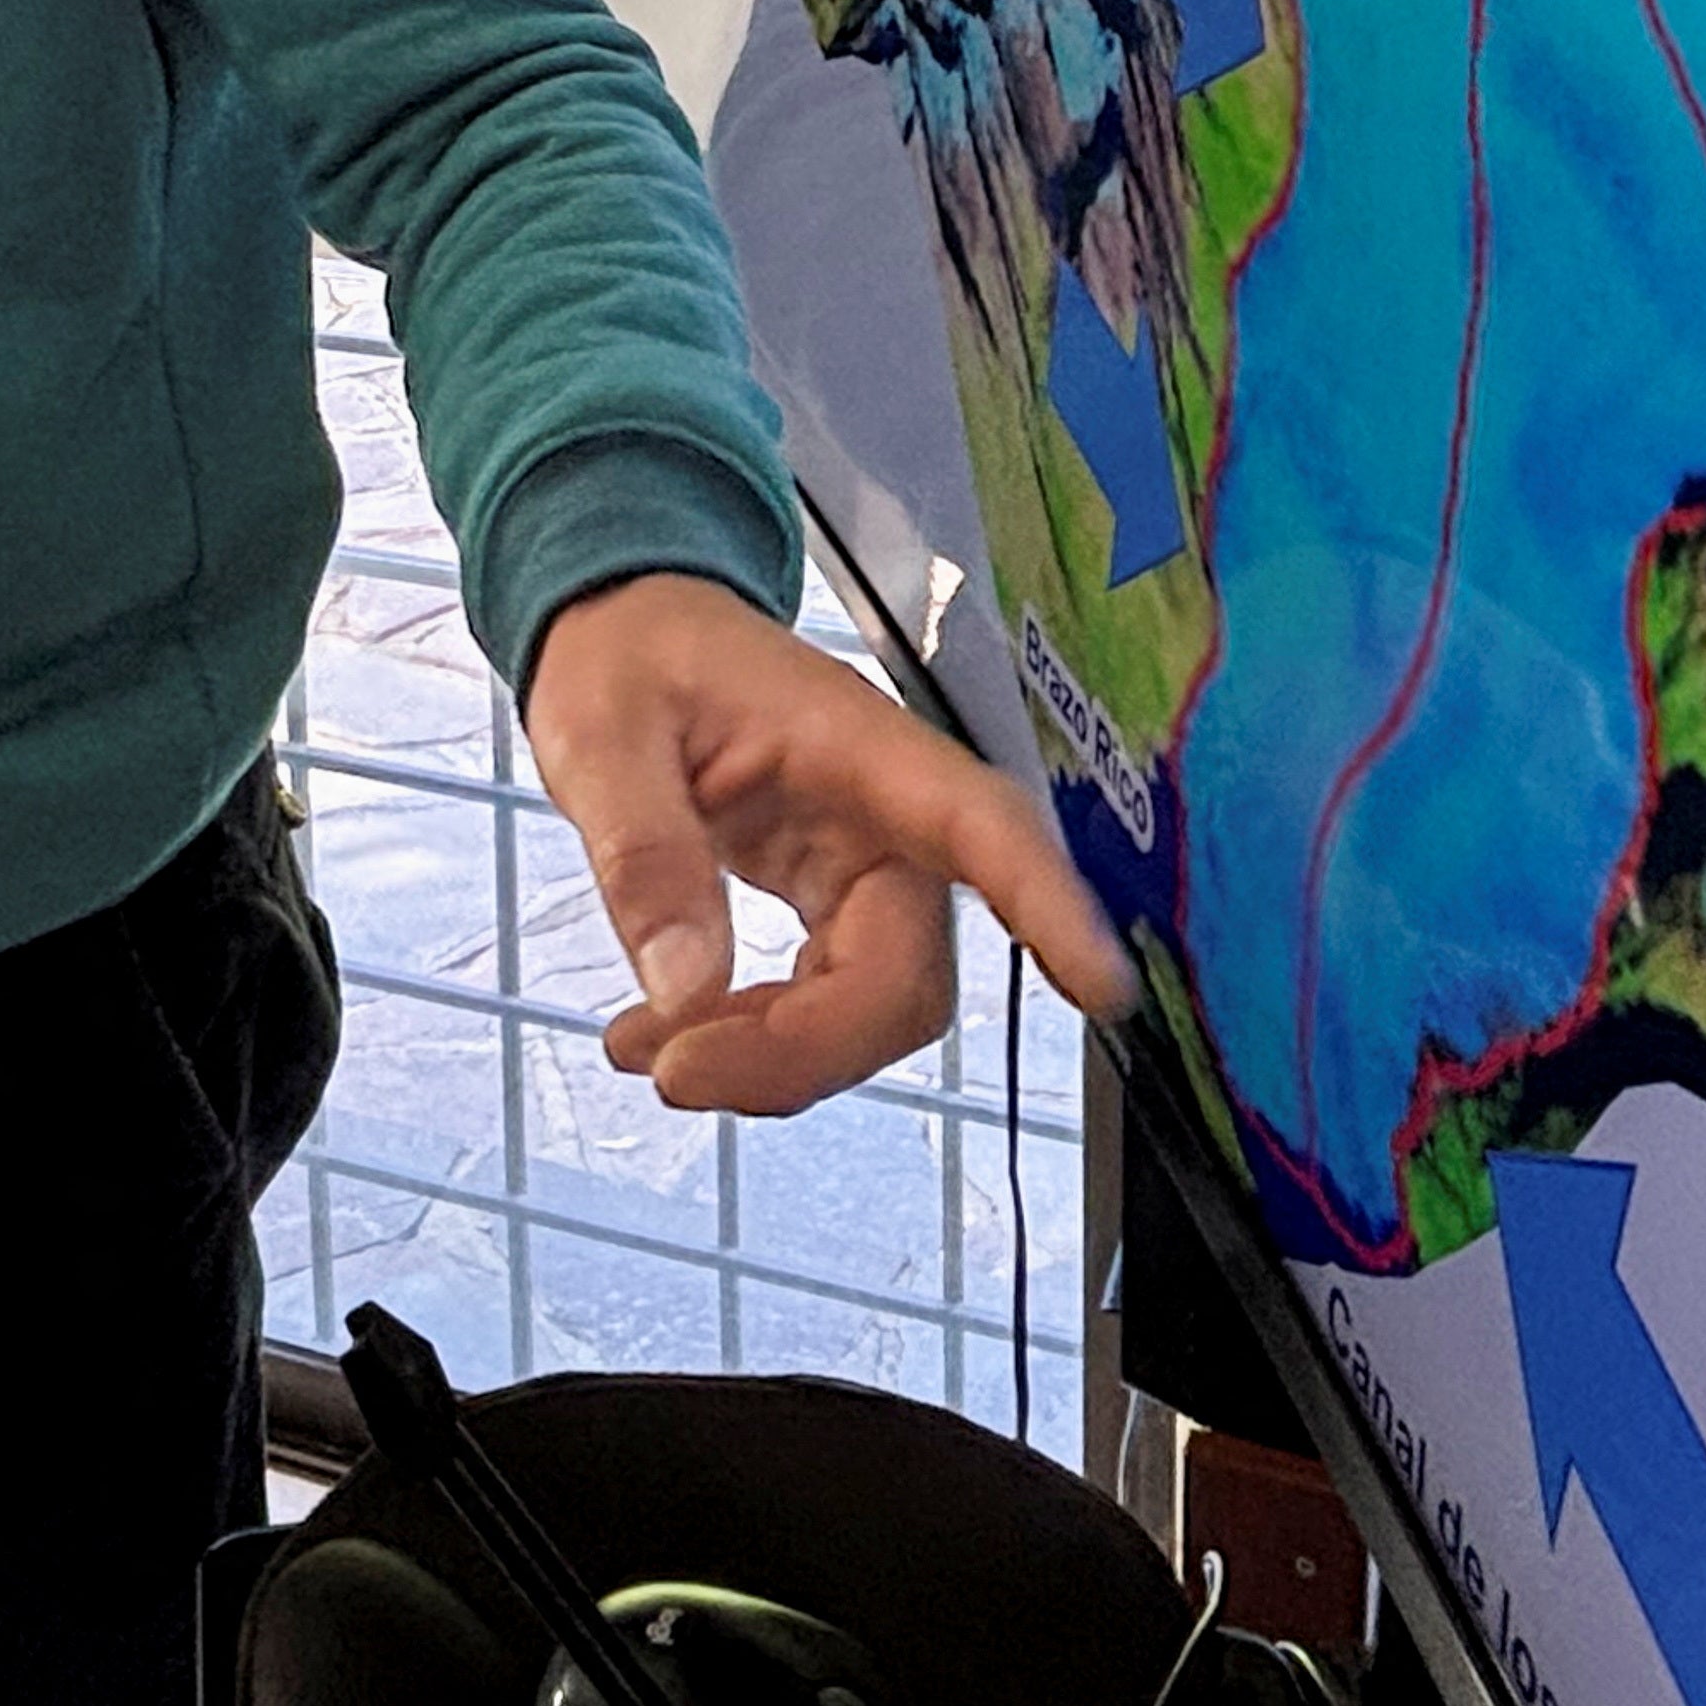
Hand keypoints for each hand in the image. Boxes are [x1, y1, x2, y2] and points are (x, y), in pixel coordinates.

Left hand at [522, 574, 1135, 1117]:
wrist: (625, 632)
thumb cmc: (630, 658)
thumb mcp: (602, 736)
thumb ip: (644, 856)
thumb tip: (686, 993)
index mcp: (861, 749)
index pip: (983, 827)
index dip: (1048, 906)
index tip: (1103, 988)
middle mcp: (888, 819)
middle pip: (907, 972)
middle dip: (806, 1049)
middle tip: (674, 1073)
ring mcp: (866, 869)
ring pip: (873, 1006)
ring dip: (775, 1058)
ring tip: (646, 1053)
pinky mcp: (833, 907)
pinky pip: (826, 1004)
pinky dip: (755, 1042)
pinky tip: (662, 1036)